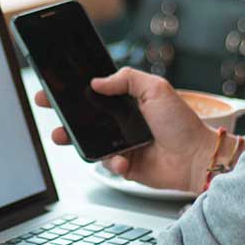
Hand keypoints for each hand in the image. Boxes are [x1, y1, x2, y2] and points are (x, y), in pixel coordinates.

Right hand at [33, 67, 215, 192]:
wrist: (197, 158)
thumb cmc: (182, 123)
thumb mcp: (156, 88)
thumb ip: (126, 79)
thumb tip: (97, 81)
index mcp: (128, 101)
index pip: (95, 93)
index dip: (74, 89)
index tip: (55, 86)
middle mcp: (122, 122)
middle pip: (86, 116)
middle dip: (63, 112)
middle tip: (47, 106)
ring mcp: (122, 144)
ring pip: (89, 141)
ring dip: (74, 139)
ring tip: (62, 136)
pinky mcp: (125, 165)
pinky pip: (107, 163)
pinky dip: (112, 162)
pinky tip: (123, 160)